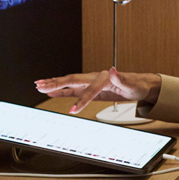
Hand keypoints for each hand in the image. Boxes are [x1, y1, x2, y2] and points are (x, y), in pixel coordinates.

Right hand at [35, 68, 161, 113]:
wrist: (140, 84)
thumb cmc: (136, 84)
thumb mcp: (132, 84)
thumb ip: (121, 78)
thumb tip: (113, 69)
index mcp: (104, 77)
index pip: (90, 89)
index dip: (81, 100)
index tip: (73, 110)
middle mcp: (95, 78)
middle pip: (73, 80)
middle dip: (56, 83)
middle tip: (40, 85)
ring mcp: (91, 82)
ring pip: (70, 83)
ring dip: (54, 84)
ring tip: (39, 85)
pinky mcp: (90, 88)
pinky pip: (73, 90)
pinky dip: (61, 91)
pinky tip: (51, 92)